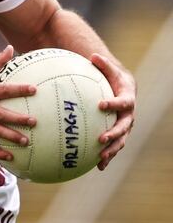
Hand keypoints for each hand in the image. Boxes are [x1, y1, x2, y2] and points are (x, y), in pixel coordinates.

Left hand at [91, 53, 135, 169]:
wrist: (123, 89)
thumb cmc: (112, 77)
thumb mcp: (109, 69)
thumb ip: (103, 64)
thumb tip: (93, 56)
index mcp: (127, 99)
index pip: (122, 103)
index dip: (113, 104)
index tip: (101, 105)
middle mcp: (129, 115)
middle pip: (124, 127)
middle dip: (114, 134)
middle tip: (101, 138)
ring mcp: (125, 126)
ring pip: (121, 141)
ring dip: (112, 150)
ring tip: (100, 158)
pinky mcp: (118, 134)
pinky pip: (114, 147)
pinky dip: (107, 157)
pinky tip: (97, 167)